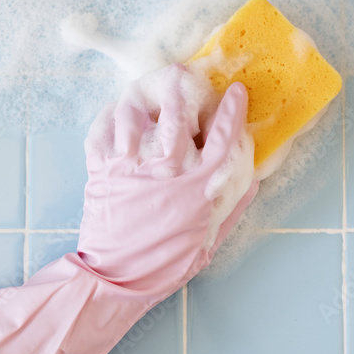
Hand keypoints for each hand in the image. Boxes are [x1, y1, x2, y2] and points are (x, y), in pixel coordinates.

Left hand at [77, 63, 257, 294]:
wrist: (117, 278)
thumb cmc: (166, 263)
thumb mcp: (210, 239)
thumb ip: (232, 206)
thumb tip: (251, 179)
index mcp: (199, 186)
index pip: (224, 135)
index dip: (233, 109)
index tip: (236, 91)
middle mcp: (167, 170)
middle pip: (177, 110)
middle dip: (182, 85)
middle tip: (183, 74)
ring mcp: (131, 167)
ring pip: (136, 113)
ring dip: (141, 97)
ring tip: (145, 92)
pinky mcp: (102, 169)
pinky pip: (102, 130)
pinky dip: (108, 116)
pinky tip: (116, 113)